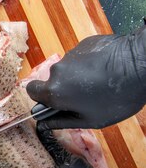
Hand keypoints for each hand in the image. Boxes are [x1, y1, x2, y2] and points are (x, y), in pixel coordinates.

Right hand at [26, 25, 145, 129]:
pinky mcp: (84, 44)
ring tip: (102, 83)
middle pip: (53, 80)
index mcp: (54, 90)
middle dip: (65, 88)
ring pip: (68, 69)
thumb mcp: (91, 120)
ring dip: (79, 77)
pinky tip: (107, 70)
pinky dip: (90, 64)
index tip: (55, 102)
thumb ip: (63, 121)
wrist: (140, 63)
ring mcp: (70, 55)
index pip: (31, 91)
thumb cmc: (116, 98)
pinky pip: (81, 58)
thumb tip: (44, 123)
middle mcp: (57, 70)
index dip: (41, 97)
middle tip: (87, 97)